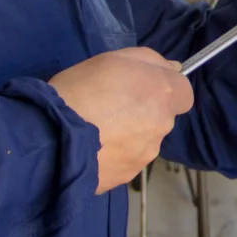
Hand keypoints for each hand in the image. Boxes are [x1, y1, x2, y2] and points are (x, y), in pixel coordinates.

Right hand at [49, 47, 193, 193]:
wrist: (52, 139)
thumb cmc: (81, 90)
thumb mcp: (113, 58)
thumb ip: (150, 61)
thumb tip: (174, 68)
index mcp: (163, 95)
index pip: (184, 94)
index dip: (164, 90)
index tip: (141, 88)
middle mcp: (161, 127)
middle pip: (161, 118)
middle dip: (143, 113)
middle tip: (109, 107)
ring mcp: (145, 155)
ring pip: (143, 141)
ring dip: (128, 136)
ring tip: (95, 131)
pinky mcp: (126, 177)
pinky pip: (124, 161)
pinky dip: (113, 155)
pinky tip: (90, 149)